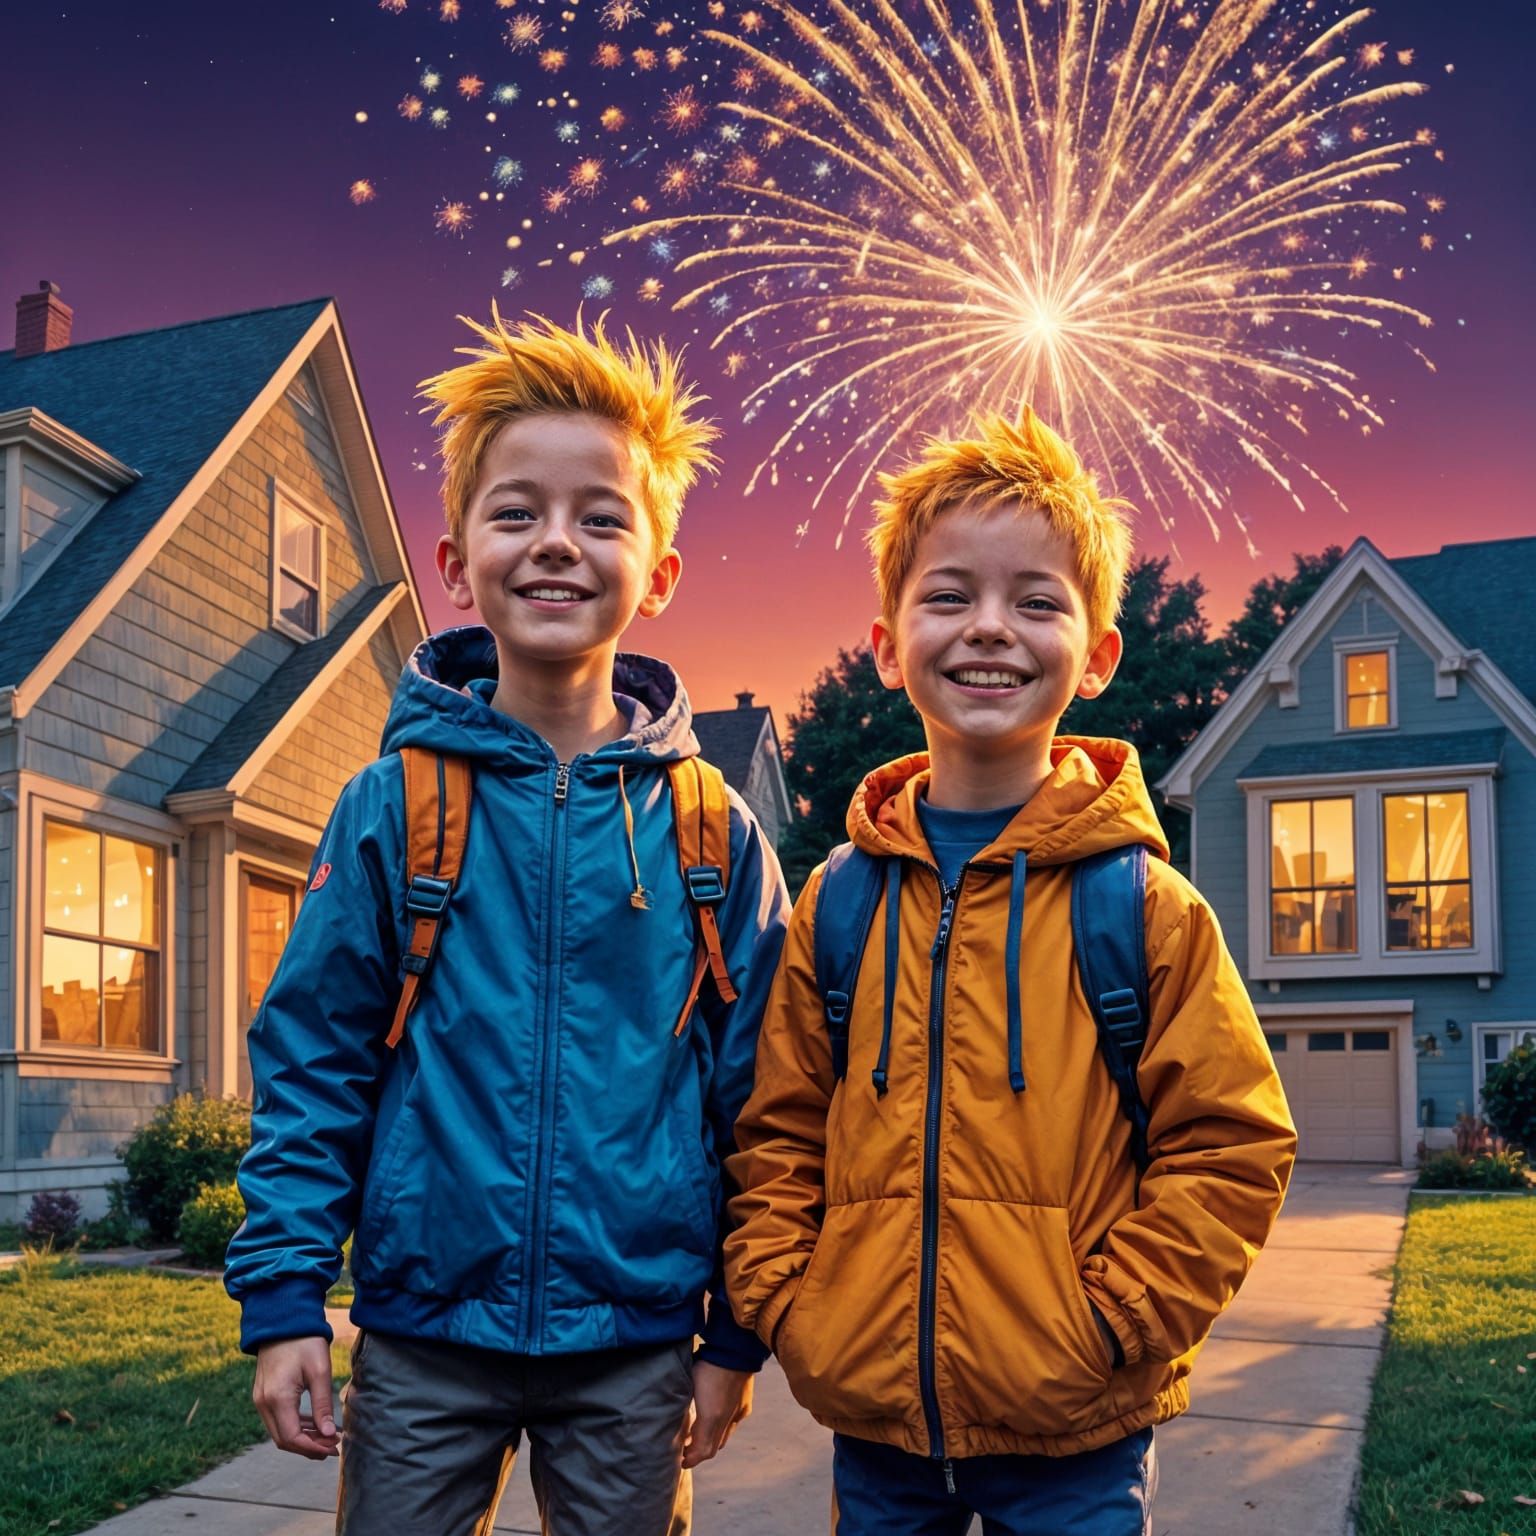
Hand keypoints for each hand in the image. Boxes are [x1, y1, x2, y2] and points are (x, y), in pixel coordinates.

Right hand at [253, 1336, 339, 1458]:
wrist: (283, 1321)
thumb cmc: (304, 1342)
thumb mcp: (319, 1370)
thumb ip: (323, 1404)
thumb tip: (329, 1433)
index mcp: (277, 1398)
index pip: (291, 1438)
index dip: (312, 1448)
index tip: (333, 1449)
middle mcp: (263, 1403)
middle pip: (283, 1439)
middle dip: (308, 1447)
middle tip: (333, 1447)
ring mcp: (260, 1400)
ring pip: (279, 1431)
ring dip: (302, 1438)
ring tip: (327, 1438)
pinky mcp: (263, 1394)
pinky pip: (278, 1419)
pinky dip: (295, 1425)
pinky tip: (314, 1425)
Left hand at [680, 1360, 753, 1468]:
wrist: (734, 1348)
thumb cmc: (707, 1362)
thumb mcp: (688, 1380)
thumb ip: (680, 1403)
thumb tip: (672, 1419)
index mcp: (712, 1415)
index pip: (703, 1451)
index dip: (691, 1459)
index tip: (679, 1459)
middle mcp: (727, 1418)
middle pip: (713, 1448)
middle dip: (698, 1453)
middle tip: (684, 1451)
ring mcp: (738, 1412)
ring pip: (723, 1438)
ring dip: (709, 1441)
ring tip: (694, 1437)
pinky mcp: (744, 1405)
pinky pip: (731, 1425)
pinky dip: (720, 1429)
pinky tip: (712, 1420)